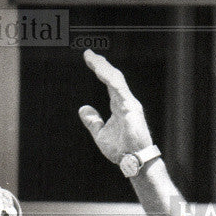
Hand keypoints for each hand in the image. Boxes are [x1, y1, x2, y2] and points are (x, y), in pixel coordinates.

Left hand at [78, 50, 152, 164]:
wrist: (132, 161)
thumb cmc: (121, 149)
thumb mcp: (100, 134)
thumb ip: (93, 121)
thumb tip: (83, 108)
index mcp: (118, 104)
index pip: (108, 82)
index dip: (99, 69)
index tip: (89, 59)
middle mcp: (125, 100)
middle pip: (112, 76)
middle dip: (101, 64)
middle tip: (88, 54)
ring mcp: (129, 103)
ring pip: (116, 80)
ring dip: (104, 69)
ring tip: (92, 60)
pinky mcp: (131, 108)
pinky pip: (119, 90)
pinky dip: (110, 79)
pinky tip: (100, 72)